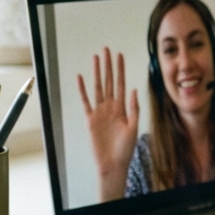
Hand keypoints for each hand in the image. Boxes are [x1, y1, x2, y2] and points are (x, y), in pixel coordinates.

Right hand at [77, 48, 139, 200]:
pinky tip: (80, 77)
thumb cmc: (125, 149)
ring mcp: (100, 112)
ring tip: (96, 58)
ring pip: (98, 87)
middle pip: (109, 81)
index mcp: (122, 108)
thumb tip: (134, 89)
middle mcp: (111, 107)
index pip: (122, 83)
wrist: (113, 164)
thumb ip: (134, 108)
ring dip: (97, 72)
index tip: (120, 55)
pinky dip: (82, 89)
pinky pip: (85, 101)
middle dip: (108, 65)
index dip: (121, 69)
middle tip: (107, 49)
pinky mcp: (90, 119)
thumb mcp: (134, 127)